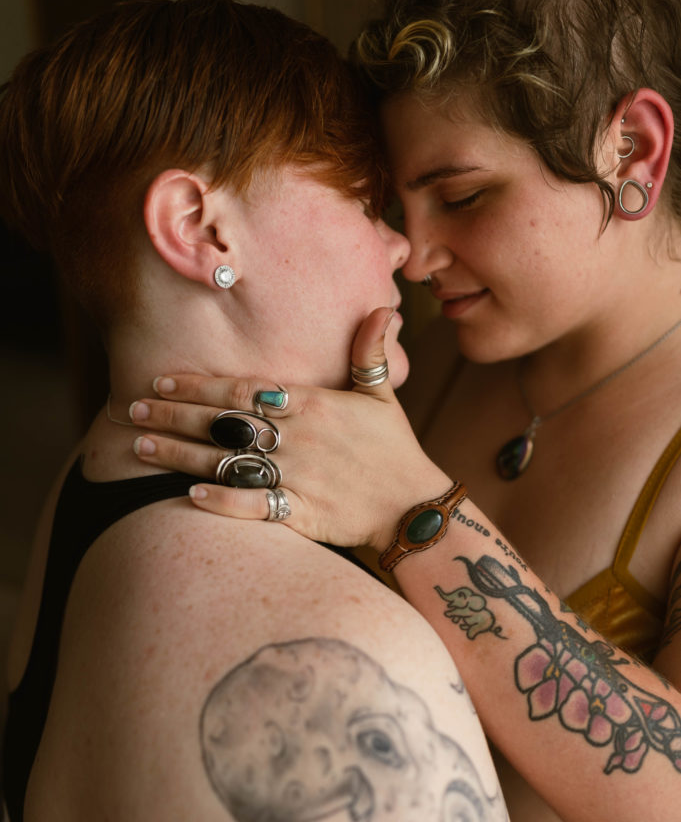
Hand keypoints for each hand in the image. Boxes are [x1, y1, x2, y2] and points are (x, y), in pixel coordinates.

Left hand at [130, 308, 451, 549]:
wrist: (413, 507)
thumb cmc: (394, 448)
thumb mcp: (382, 394)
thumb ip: (370, 352)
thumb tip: (384, 309)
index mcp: (312, 404)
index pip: (243, 390)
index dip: (199, 385)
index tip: (162, 381)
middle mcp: (298, 437)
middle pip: (224, 422)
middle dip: (174, 415)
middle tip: (132, 410)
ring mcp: (298, 476)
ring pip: (228, 461)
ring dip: (181, 454)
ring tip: (141, 447)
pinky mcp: (302, 512)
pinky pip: (254, 505)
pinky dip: (222, 501)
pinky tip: (188, 494)